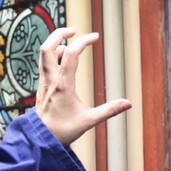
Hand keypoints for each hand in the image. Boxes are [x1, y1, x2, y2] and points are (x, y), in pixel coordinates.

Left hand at [35, 28, 131, 145]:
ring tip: (70, 41)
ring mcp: (44, 82)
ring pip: (43, 54)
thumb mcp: (89, 121)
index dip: (83, 41)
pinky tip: (62, 57)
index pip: (71, 54)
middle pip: (48, 47)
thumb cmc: (63, 131)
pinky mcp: (41, 86)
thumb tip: (129, 104)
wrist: (41, 140)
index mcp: (62, 85)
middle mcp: (50, 80)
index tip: (95, 37)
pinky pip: (44, 63)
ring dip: (55, 42)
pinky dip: (52, 54)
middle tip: (75, 30)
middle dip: (60, 33)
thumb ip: (109, 110)